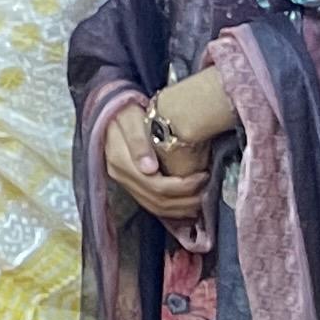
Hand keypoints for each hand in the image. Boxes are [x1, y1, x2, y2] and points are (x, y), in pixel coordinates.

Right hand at [100, 94, 220, 245]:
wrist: (111, 110)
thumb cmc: (125, 111)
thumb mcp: (131, 119)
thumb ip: (139, 142)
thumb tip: (149, 170)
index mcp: (120, 161)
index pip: (156, 186)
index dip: (184, 187)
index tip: (204, 176)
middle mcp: (121, 176)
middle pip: (157, 201)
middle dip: (187, 200)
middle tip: (209, 190)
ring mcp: (124, 182)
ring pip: (155, 207)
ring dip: (182, 208)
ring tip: (202, 198)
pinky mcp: (129, 184)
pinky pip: (152, 204)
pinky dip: (172, 209)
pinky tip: (187, 203)